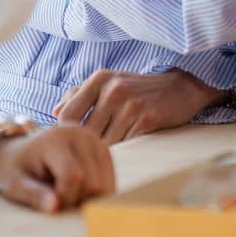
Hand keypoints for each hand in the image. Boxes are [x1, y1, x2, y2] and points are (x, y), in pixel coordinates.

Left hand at [0, 125, 114, 213]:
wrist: (19, 149)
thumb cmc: (15, 168)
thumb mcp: (15, 184)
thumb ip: (34, 195)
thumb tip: (55, 208)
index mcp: (56, 139)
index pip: (73, 176)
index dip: (64, 199)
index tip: (50, 206)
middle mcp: (81, 134)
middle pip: (93, 182)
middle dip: (77, 200)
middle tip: (57, 201)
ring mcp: (95, 140)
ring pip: (105, 183)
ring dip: (88, 198)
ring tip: (67, 195)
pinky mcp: (103, 148)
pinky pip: (110, 179)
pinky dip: (96, 192)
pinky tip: (78, 191)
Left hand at [53, 68, 223, 144]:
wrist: (180, 88)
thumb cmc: (139, 89)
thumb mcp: (109, 82)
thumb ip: (79, 94)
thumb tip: (55, 113)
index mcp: (100, 79)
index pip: (67, 115)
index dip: (66, 135)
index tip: (71, 144)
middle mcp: (113, 89)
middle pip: (84, 132)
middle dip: (85, 147)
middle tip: (85, 157)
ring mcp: (131, 104)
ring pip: (105, 141)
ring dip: (105, 152)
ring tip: (105, 157)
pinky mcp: (148, 118)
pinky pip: (125, 144)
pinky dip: (124, 150)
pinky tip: (126, 149)